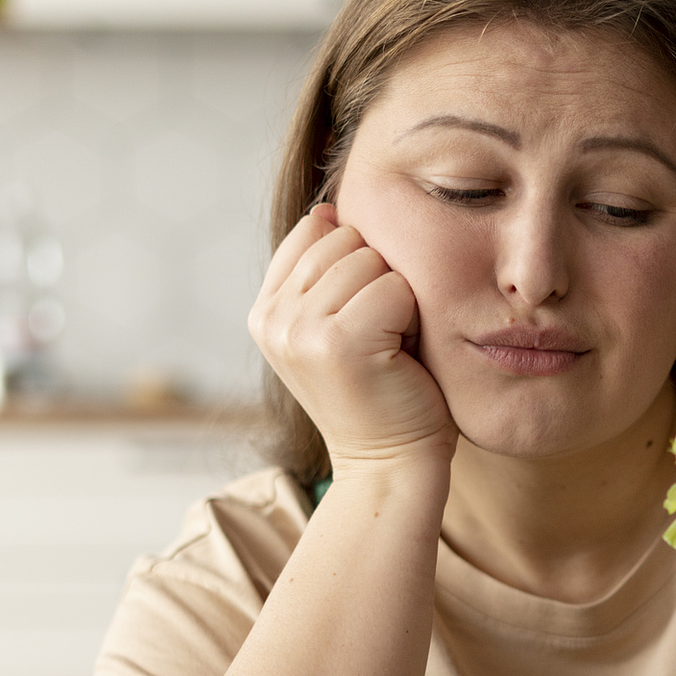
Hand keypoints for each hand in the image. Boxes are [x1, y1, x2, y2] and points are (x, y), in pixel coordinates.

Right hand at [249, 204, 455, 476]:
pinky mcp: (335, 342)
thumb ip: (326, 274)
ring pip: (369, 259)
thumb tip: (328, 210)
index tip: (365, 318)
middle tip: (382, 338)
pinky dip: (411, 317)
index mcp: (265, 312)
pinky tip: (400, 355)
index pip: (314, 231)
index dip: (356, 264)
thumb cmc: (383, 395)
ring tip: (389, 346)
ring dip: (397, 299)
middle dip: (379, 279)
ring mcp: (297, 330)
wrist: (391, 465)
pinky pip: (393, 287)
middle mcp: (271, 318)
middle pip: (345, 239)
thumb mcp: (339, 327)